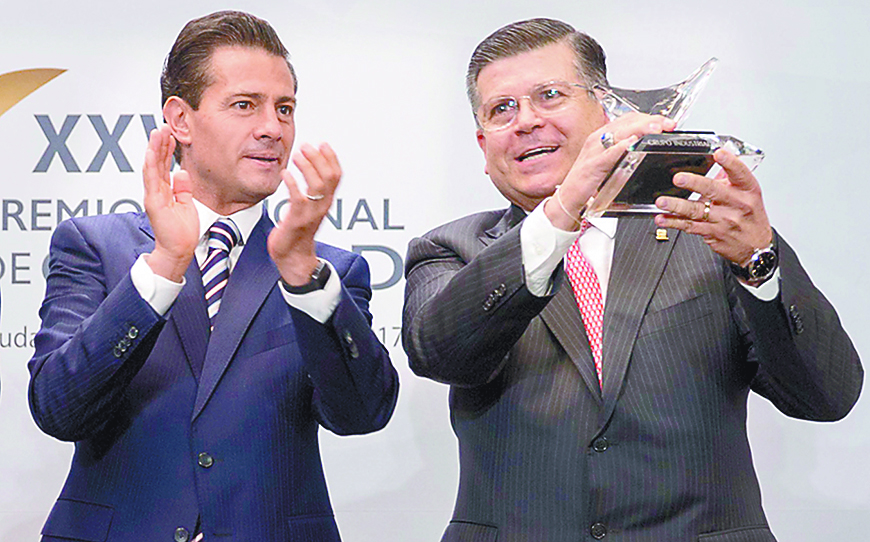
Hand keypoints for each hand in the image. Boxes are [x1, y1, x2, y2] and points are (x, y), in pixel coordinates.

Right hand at [142, 126, 198, 281]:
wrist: (178, 249)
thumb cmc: (181, 232)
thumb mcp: (186, 204)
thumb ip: (182, 188)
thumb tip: (182, 173)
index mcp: (164, 191)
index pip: (163, 166)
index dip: (166, 149)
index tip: (170, 135)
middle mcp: (156, 191)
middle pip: (157, 162)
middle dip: (160, 143)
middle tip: (164, 126)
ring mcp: (154, 195)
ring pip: (152, 166)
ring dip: (155, 148)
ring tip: (158, 132)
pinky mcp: (153, 201)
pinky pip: (152, 179)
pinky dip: (152, 164)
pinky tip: (153, 151)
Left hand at [267, 142, 340, 284]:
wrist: (293, 257)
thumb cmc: (298, 231)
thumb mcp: (309, 207)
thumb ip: (311, 191)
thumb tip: (309, 169)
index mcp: (326, 202)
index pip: (336, 176)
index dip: (332, 158)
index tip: (322, 143)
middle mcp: (322, 207)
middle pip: (329, 178)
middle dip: (319, 158)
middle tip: (306, 146)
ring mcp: (311, 214)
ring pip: (317, 186)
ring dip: (307, 167)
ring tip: (295, 156)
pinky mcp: (297, 220)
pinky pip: (299, 199)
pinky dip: (292, 183)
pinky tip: (284, 174)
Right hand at [545, 113, 676, 230]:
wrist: (568, 200)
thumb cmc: (588, 183)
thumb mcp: (610, 164)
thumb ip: (624, 153)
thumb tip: (643, 146)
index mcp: (603, 137)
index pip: (629, 119)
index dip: (649, 118)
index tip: (666, 123)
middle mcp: (597, 139)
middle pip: (627, 122)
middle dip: (650, 121)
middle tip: (667, 124)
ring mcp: (593, 151)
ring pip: (619, 133)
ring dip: (640, 129)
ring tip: (656, 128)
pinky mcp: (591, 166)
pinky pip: (607, 154)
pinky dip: (620, 147)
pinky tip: (631, 144)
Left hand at [654, 148, 771, 264]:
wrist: (757, 247)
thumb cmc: (751, 217)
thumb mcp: (749, 195)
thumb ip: (731, 178)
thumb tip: (717, 161)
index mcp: (747, 190)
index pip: (740, 173)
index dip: (730, 162)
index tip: (718, 153)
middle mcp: (737, 204)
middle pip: (714, 191)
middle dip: (694, 183)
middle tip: (679, 178)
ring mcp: (723, 220)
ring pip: (697, 211)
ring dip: (676, 205)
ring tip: (662, 201)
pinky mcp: (712, 234)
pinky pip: (690, 226)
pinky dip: (674, 222)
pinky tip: (662, 219)